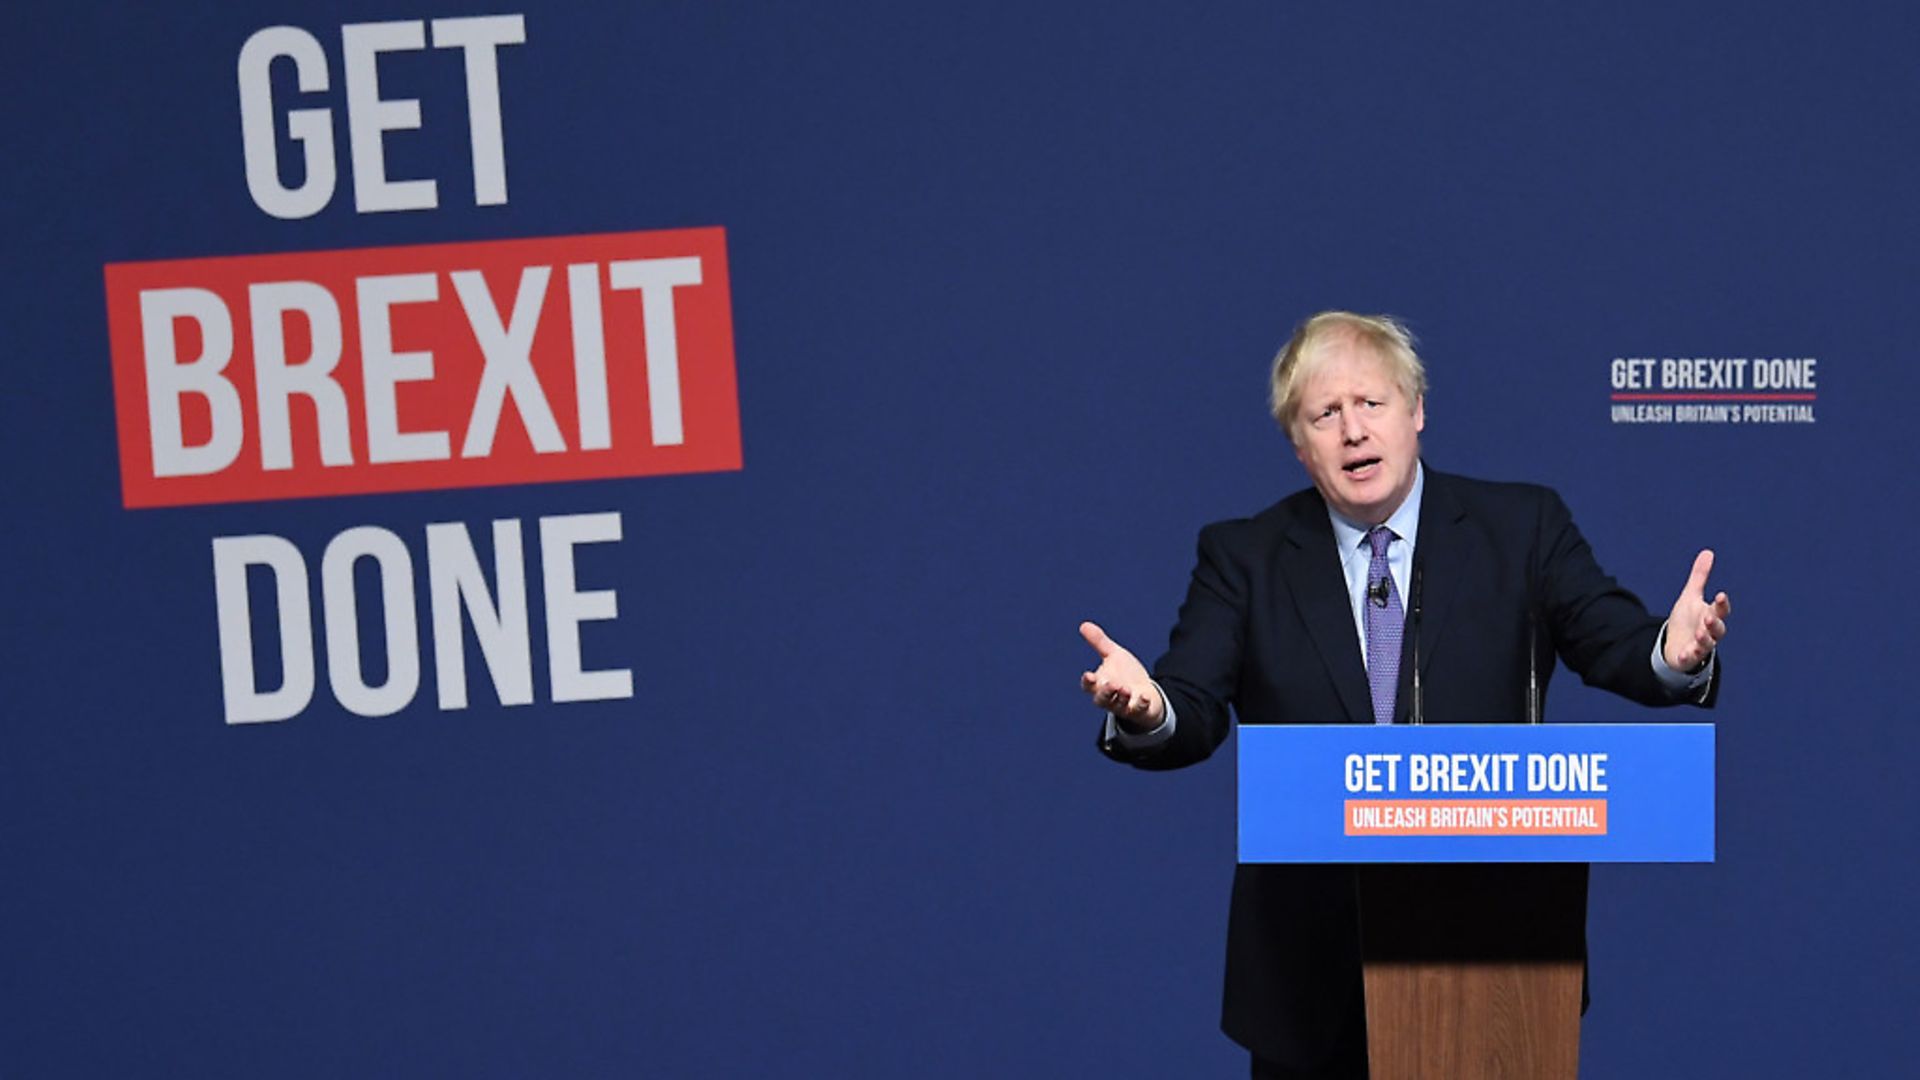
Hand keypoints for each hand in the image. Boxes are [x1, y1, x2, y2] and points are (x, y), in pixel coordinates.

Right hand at [1079, 621, 1165, 731]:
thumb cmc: (1125, 674)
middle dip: (1106, 693)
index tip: (1089, 676)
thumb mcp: (1113, 655)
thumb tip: (1084, 625)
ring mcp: (1124, 706)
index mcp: (1100, 684)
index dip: (1088, 682)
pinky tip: (1144, 697)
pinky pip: (1139, 710)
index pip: (1089, 686)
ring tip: (1125, 689)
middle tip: (1112, 684)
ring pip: (1119, 706)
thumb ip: (1099, 642)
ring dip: (1122, 698)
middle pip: (1102, 700)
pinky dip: (1141, 705)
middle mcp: (1109, 698)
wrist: (1145, 691)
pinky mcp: (1139, 710)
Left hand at [1663, 549, 1730, 673]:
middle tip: (1709, 617)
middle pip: (1717, 629)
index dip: (1721, 604)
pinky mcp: (1688, 657)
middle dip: (1714, 624)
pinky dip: (1688, 656)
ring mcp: (1699, 646)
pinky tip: (1684, 654)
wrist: (1675, 643)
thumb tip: (1708, 552)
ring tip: (1699, 633)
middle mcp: (1708, 632)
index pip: (1720, 610)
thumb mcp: (1691, 596)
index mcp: (1710, 615)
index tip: (1720, 595)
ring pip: (1706, 644)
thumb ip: (1699, 577)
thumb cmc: (1687, 619)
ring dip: (1704, 639)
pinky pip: (1690, 658)